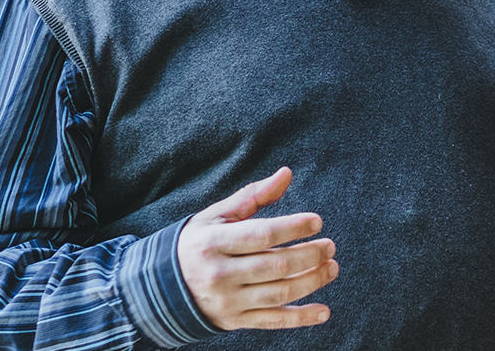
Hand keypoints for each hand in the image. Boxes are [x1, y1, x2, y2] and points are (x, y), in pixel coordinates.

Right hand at [177, 167, 338, 329]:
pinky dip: (301, 318)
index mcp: (214, 243)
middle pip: (274, 266)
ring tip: (332, 267)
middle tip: (330, 246)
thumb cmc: (198, 243)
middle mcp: (220, 274)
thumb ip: (253, 196)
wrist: (162, 287)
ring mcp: (228, 301)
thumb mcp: (216, 216)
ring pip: (279, 295)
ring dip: (312, 281)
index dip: (292, 228)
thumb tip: (287, 174)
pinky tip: (324, 311)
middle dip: (309, 256)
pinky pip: (273, 321)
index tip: (317, 221)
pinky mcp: (235, 321)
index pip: (260, 235)